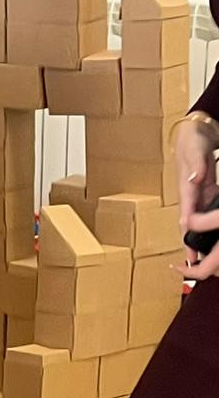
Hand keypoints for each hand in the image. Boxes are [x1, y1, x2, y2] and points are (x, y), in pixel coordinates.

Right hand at [174, 114, 218, 276]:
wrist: (194, 130)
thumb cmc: (193, 138)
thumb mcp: (195, 148)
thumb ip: (196, 164)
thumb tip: (193, 179)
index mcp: (186, 187)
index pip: (187, 215)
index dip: (188, 235)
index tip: (189, 252)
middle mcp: (190, 195)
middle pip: (189, 225)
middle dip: (190, 246)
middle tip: (193, 267)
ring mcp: (198, 194)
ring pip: (197, 222)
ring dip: (198, 240)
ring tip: (201, 260)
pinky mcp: (205, 191)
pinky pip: (206, 214)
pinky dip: (207, 228)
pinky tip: (211, 238)